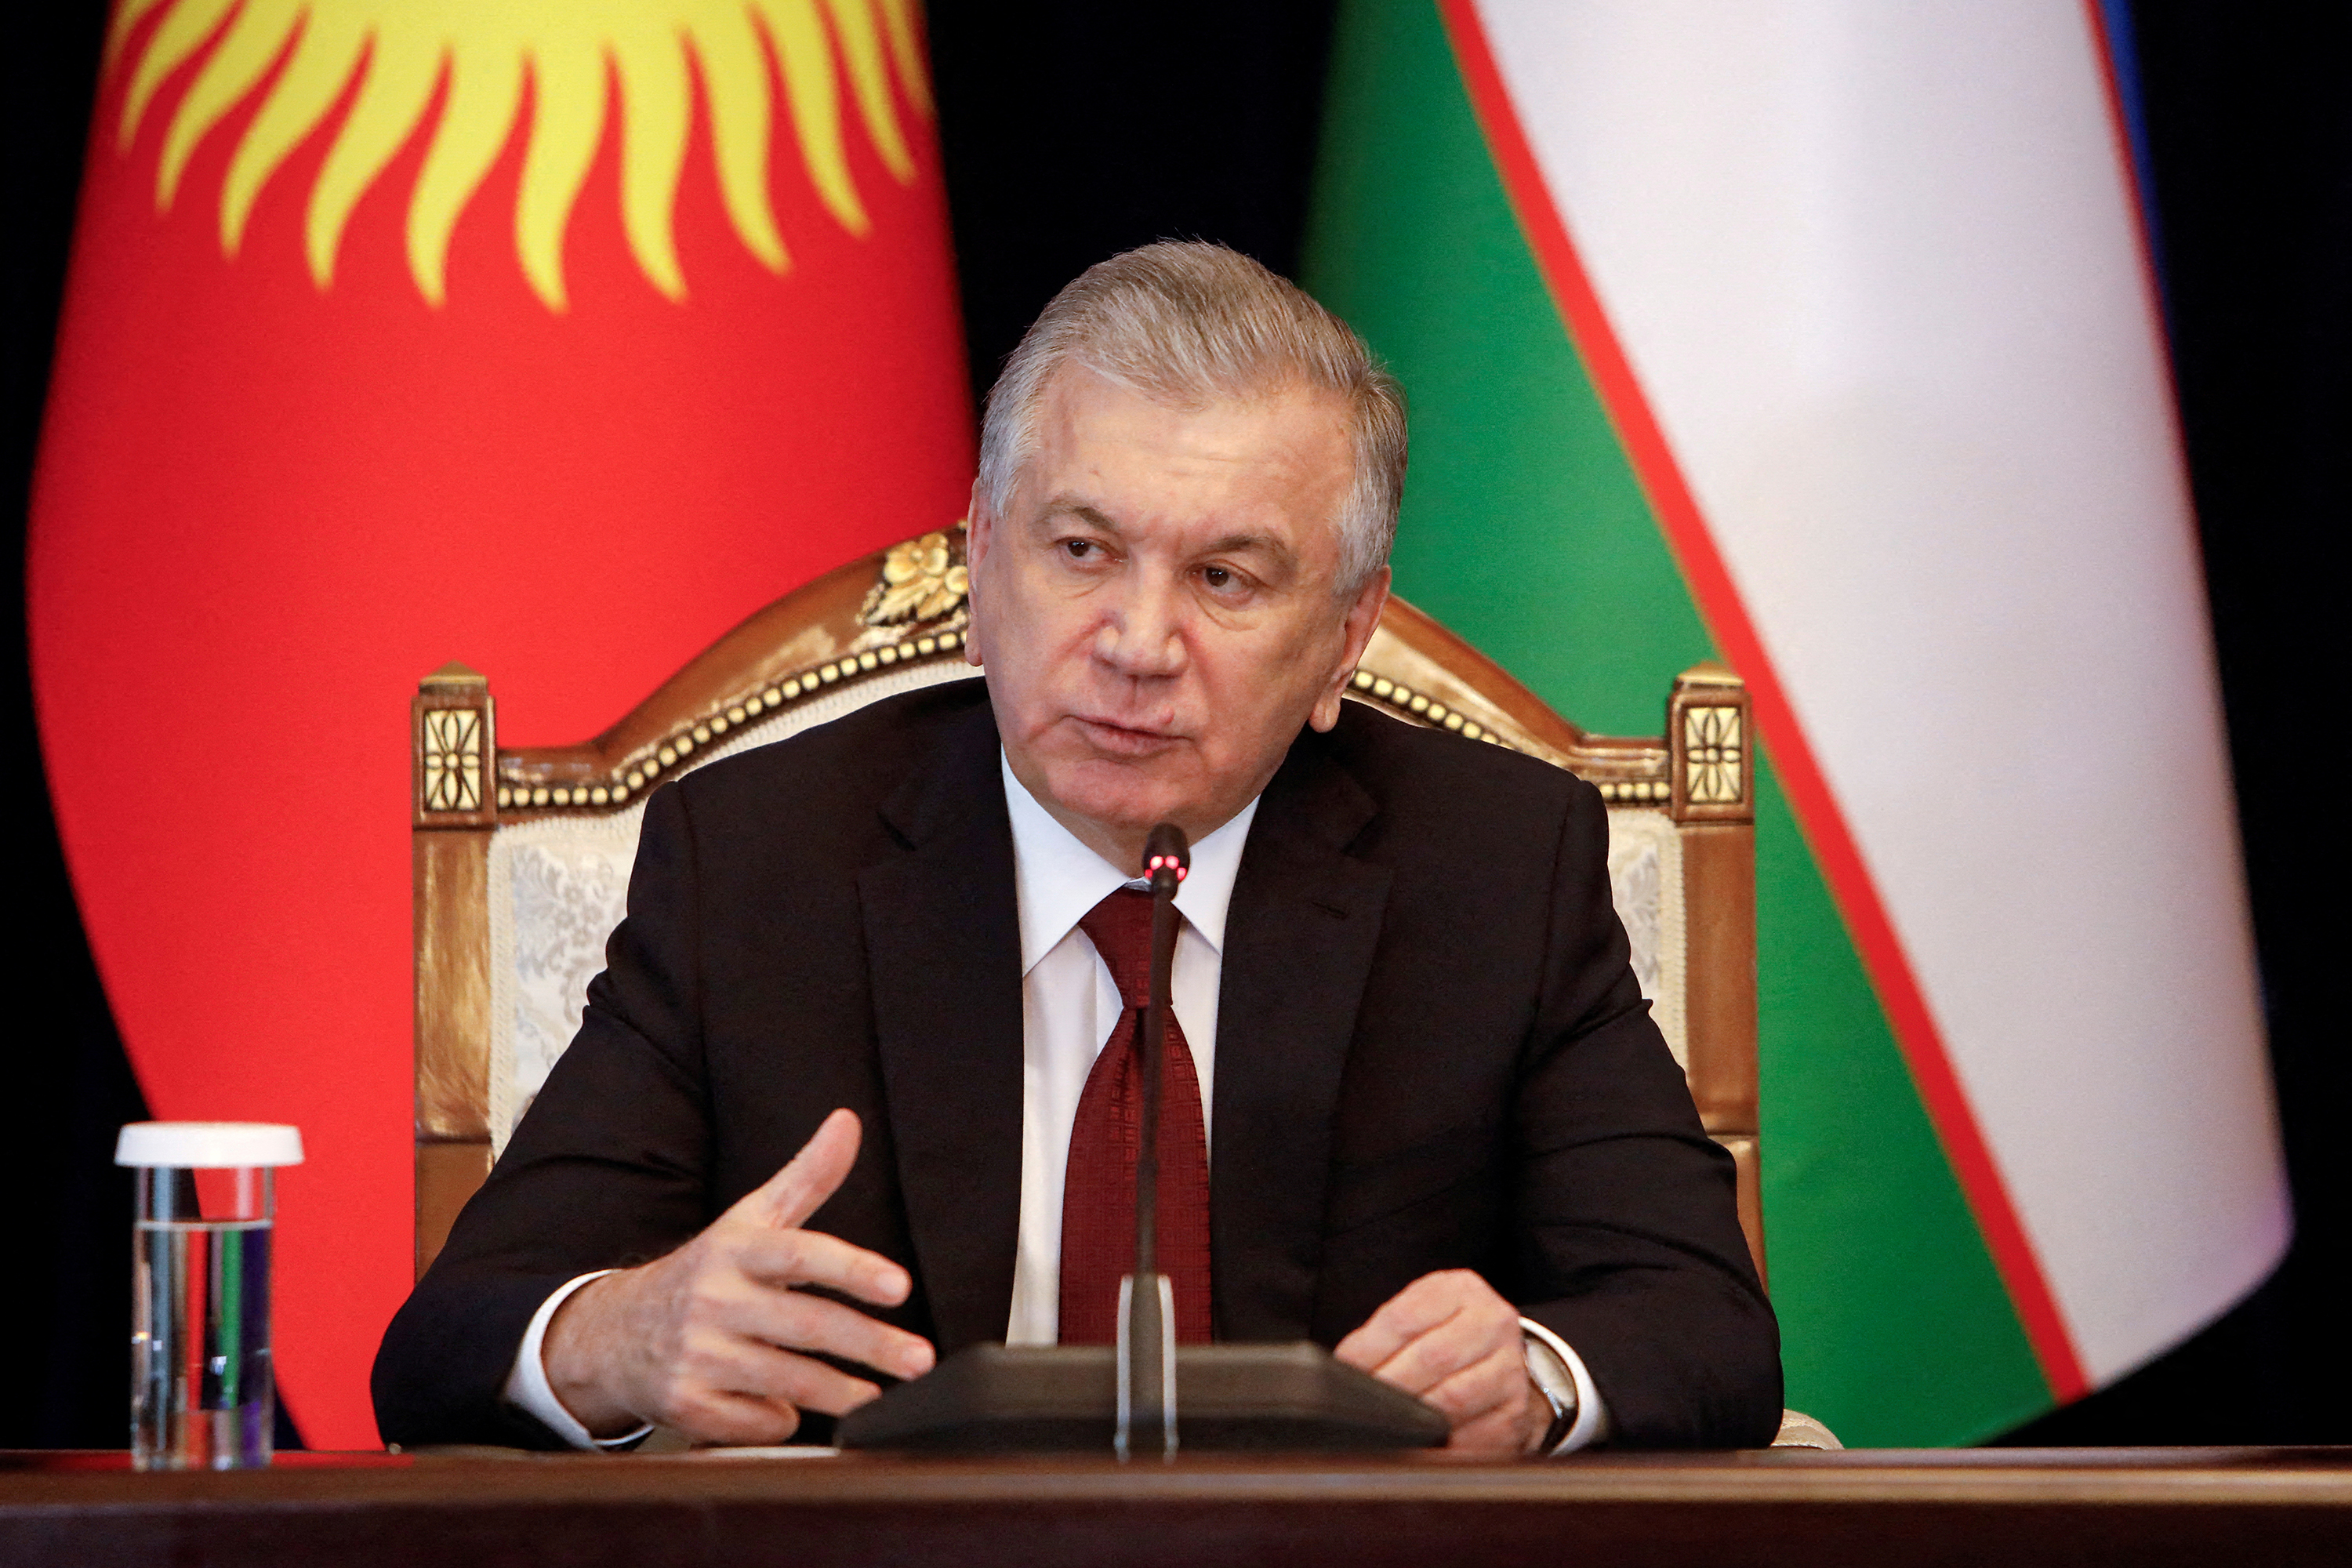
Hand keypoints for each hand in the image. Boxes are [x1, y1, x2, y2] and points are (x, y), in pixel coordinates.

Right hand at [541, 1108, 935, 1443]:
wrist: (613, 1333)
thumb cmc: (704, 1274)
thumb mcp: (749, 1220)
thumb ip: (806, 1177)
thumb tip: (848, 1121)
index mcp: (733, 1250)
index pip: (798, 1254)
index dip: (850, 1268)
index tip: (899, 1286)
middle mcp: (712, 1300)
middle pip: (804, 1324)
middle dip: (869, 1344)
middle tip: (918, 1357)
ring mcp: (695, 1355)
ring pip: (784, 1380)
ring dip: (838, 1392)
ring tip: (875, 1395)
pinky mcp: (684, 1406)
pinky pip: (752, 1422)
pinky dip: (780, 1420)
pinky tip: (792, 1409)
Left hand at [1334, 1269, 1550, 1455]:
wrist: (1503, 1362)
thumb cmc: (1449, 1337)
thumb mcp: (1422, 1315)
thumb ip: (1388, 1332)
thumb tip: (1346, 1366)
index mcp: (1461, 1290)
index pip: (1405, 1317)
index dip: (1369, 1347)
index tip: (1347, 1368)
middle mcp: (1493, 1322)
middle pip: (1433, 1357)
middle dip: (1390, 1384)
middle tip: (1363, 1403)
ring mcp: (1510, 1367)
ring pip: (1454, 1397)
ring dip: (1414, 1416)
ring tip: (1389, 1423)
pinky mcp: (1516, 1411)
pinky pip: (1473, 1434)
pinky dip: (1442, 1444)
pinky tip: (1423, 1444)